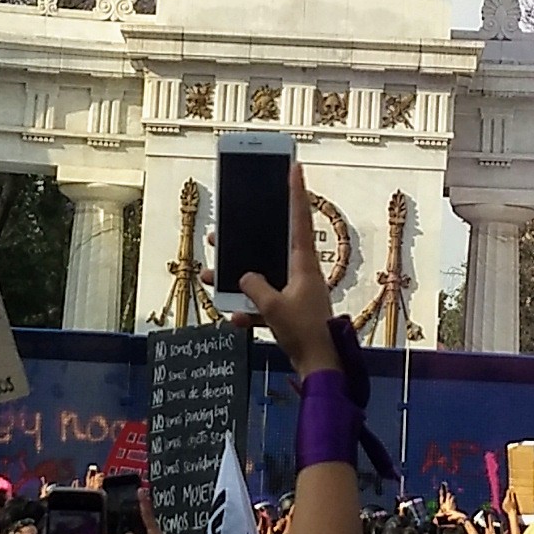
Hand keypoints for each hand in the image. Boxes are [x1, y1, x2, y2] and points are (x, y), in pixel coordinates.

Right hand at [240, 157, 340, 378]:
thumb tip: (244, 277)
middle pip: (272, 245)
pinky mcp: (291, 310)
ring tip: (213, 276)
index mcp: (303, 264)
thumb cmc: (304, 333)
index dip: (296, 192)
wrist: (320, 366)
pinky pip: (264, 303)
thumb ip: (253, 287)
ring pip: (262, 276)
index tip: (294, 166)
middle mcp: (301, 272)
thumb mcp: (273, 307)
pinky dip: (250, 310)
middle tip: (226, 229)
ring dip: (240, 279)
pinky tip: (237, 319)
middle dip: (247, 240)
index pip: (299, 219)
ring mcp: (296, 291)